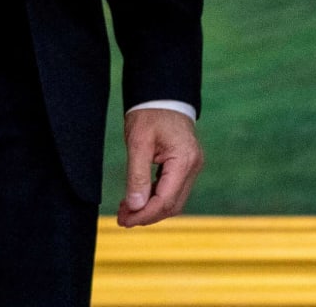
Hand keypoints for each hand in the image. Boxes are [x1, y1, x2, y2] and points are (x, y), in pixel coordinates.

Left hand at [118, 107, 202, 227]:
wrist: (162, 94)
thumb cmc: (150, 113)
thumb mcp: (138, 143)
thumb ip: (137, 176)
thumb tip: (135, 206)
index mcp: (183, 160)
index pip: (166, 200)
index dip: (144, 214)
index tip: (124, 220)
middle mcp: (193, 165)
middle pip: (172, 204)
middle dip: (147, 215)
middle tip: (122, 218)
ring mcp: (192, 165)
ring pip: (173, 200)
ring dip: (151, 208)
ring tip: (127, 209)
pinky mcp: (186, 164)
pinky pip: (172, 189)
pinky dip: (155, 197)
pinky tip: (138, 197)